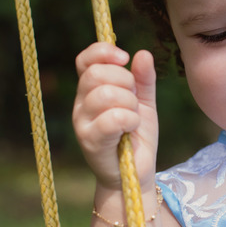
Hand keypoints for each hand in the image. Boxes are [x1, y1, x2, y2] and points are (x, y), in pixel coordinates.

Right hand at [72, 43, 158, 189]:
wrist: (134, 174)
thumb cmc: (137, 137)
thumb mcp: (144, 103)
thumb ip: (143, 79)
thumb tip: (142, 53)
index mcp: (91, 90)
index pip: (85, 60)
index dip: (103, 52)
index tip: (123, 58)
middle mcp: (81, 104)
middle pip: (96, 74)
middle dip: (125, 81)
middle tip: (133, 101)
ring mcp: (82, 122)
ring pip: (106, 94)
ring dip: (129, 103)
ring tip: (133, 117)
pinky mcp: (89, 140)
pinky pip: (112, 118)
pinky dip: (130, 119)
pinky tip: (131, 128)